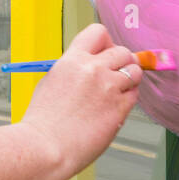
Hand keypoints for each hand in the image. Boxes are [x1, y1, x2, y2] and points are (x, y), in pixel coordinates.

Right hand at [18, 22, 140, 179]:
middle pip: (122, 51)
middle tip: (113, 75)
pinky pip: (134, 94)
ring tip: (116, 91)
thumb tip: (91, 65)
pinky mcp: (119, 108)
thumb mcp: (52, 81)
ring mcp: (108, 88)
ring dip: (129, 79)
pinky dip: (128, 98)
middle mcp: (93, 69)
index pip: (98, 33)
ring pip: (134, 71)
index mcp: (73, 60)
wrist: (46, 147)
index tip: (104, 53)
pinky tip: (114, 107)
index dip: (106, 42)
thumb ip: (74, 69)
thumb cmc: (44, 120)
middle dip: (121, 61)